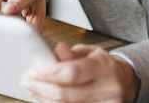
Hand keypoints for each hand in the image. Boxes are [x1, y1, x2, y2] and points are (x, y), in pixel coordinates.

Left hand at [20, 43, 140, 102]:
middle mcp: (108, 89)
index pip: (72, 73)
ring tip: (32, 88)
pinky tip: (44, 97)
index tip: (33, 70)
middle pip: (65, 94)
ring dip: (43, 97)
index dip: (49, 73)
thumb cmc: (101, 65)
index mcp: (104, 67)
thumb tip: (56, 52)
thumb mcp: (89, 51)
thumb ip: (71, 53)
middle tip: (27, 80)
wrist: (122, 82)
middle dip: (41, 87)